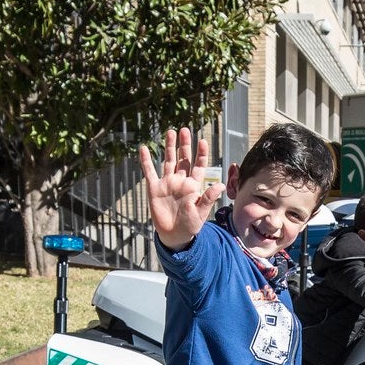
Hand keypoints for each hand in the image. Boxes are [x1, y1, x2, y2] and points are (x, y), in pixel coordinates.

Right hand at [140, 127, 222, 251]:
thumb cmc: (190, 225)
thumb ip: (208, 198)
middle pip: (183, 159)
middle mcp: (180, 181)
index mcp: (193, 186)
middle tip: (185, 130)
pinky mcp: (154, 188)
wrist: (174, 235)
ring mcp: (167, 183)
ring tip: (170, 132)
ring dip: (169, 147)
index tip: (202, 141)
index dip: (200, 154)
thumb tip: (219, 185)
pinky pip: (149, 172)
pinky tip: (144, 148)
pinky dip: (146, 160)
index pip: (198, 166)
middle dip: (184, 144)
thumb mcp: (201, 212)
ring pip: (168, 161)